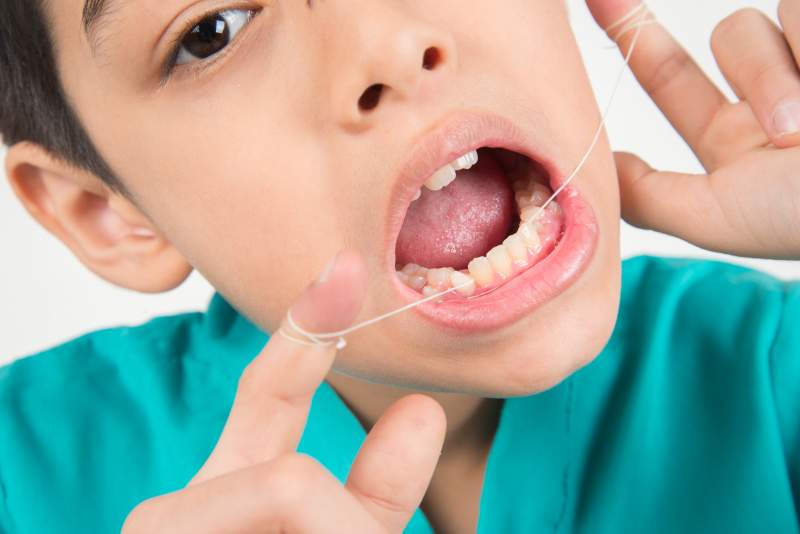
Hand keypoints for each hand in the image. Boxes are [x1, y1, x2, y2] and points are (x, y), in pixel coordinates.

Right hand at [122, 251, 445, 532]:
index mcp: (231, 495)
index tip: (345, 269)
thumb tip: (423, 409)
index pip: (267, 397)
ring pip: (294, 486)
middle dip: (351, 524)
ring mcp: (162, 522)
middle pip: (292, 468)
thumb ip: (376, 491)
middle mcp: (183, 503)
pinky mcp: (152, 531)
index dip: (306, 332)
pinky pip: (285, 497)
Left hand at [587, 0, 799, 258]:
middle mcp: (782, 93)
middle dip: (728, 56)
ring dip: (779, 75)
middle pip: (733, 34)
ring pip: (774, 16)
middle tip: (724, 88)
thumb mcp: (715, 217)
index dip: (634, 36)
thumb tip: (602, 162)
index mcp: (737, 135)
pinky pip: (799, 8)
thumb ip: (649, 195)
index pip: (673, 75)